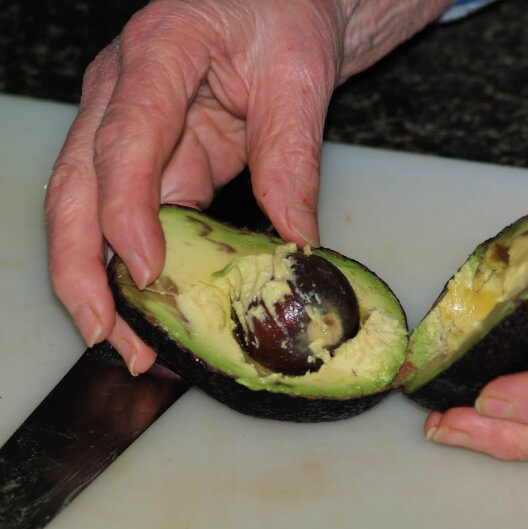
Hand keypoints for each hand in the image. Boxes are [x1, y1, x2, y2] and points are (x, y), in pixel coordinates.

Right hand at [44, 0, 452, 373]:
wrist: (279, 6)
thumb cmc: (282, 20)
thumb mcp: (298, 82)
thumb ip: (292, 160)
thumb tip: (296, 239)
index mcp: (158, 58)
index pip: (124, 143)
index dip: (126, 214)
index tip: (145, 272)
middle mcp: (122, 94)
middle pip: (75, 187)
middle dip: (82, 268)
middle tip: (108, 334)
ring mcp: (127, 126)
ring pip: (88, 210)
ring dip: (101, 279)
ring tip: (129, 342)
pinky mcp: (150, 156)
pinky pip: (132, 215)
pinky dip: (136, 265)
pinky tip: (152, 308)